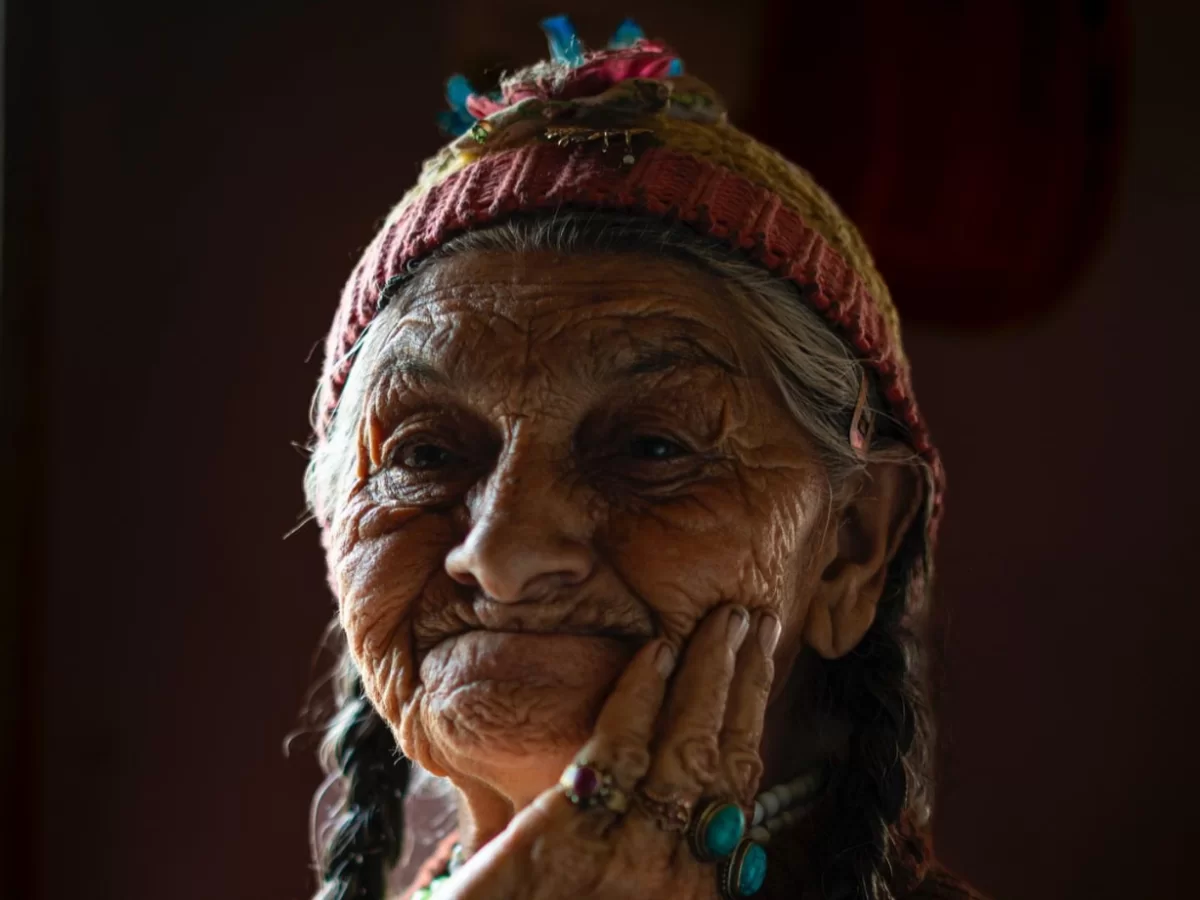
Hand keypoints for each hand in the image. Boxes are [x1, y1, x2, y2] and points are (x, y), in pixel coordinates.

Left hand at [433, 604, 780, 899]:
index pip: (738, 784)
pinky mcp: (569, 840)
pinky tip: (657, 649)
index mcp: (694, 887)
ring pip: (689, 744)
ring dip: (711, 672)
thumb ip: (658, 862)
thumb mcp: (629, 898)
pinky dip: (642, 693)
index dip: (752, 716)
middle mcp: (677, 870)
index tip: (758, 665)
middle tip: (754, 620)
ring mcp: (629, 855)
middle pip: (724, 756)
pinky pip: (621, 748)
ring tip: (726, 618)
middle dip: (744, 681)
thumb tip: (689, 817)